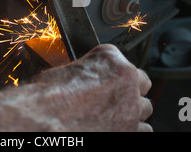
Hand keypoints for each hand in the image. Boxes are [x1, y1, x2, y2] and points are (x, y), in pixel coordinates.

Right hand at [34, 44, 152, 131]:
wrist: (44, 117)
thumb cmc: (49, 95)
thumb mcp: (69, 69)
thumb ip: (90, 72)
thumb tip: (92, 80)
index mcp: (111, 58)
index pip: (126, 64)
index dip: (118, 76)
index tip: (111, 82)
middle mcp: (127, 81)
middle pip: (142, 84)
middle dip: (129, 91)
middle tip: (113, 98)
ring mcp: (131, 107)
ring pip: (145, 108)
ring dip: (133, 110)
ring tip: (116, 115)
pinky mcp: (130, 130)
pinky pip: (144, 130)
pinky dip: (133, 129)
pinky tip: (118, 127)